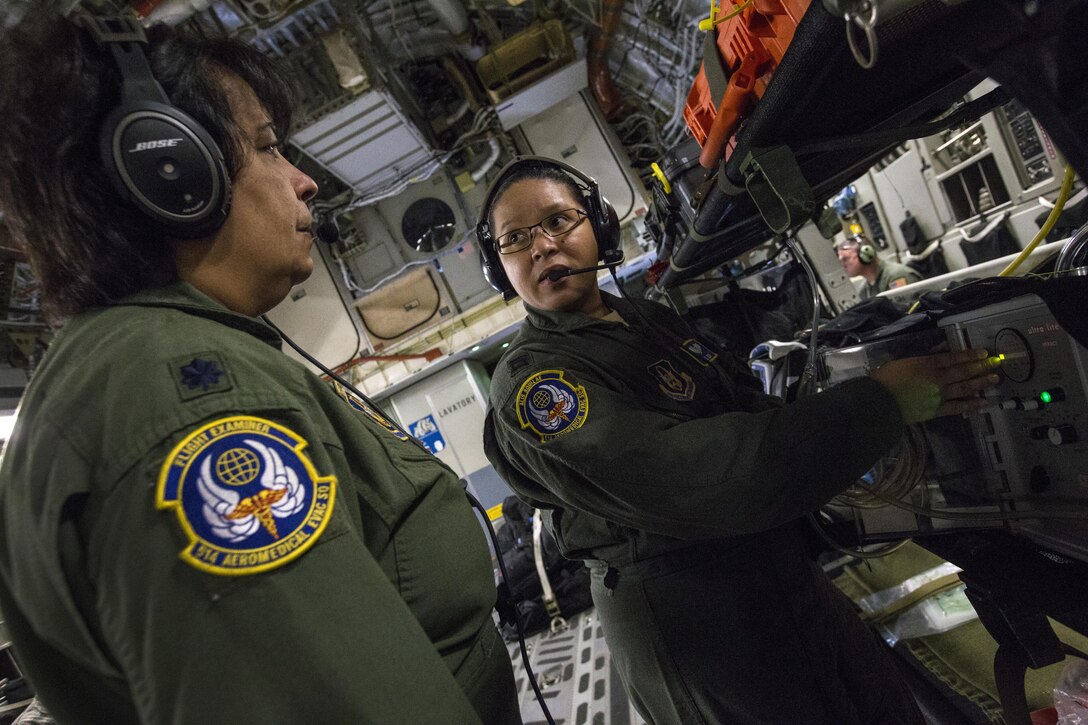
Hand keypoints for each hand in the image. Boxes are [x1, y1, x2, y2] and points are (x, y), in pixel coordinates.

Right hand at [869, 349, 999, 424]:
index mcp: (927, 364)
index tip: (984, 352)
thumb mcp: (900, 363)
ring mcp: (939, 395)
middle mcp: (938, 378)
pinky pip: (957, 407)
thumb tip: (929, 362)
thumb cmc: (884, 379)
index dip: (969, 355)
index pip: (953, 358)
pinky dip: (970, 404)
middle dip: (981, 367)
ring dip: (981, 383)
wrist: (879, 402)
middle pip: (963, 371)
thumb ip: (918, 362)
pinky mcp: (936, 410)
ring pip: (964, 387)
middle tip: (996, 364)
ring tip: (994, 379)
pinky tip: (982, 402)